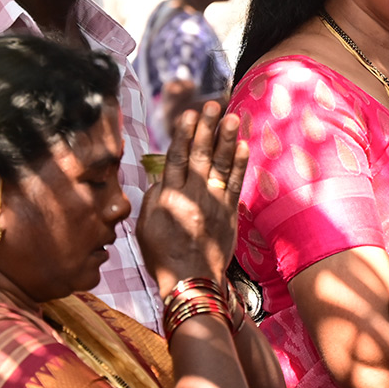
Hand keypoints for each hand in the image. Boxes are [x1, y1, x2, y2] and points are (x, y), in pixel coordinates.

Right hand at [136, 101, 248, 296]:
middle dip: (206, 128)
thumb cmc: (163, 256)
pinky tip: (243, 146)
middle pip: (200, 154)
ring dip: (226, 139)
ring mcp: (213, 202)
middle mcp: (192, 195)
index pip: (177, 157)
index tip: (189, 115)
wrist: (191, 282)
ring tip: (232, 118)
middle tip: (212, 105)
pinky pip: (236, 183)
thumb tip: (163, 176)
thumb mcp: (145, 226)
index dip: (184, 134)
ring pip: (221, 164)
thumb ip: (154, 197)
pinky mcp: (229, 212)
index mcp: (168, 196)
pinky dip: (240, 164)